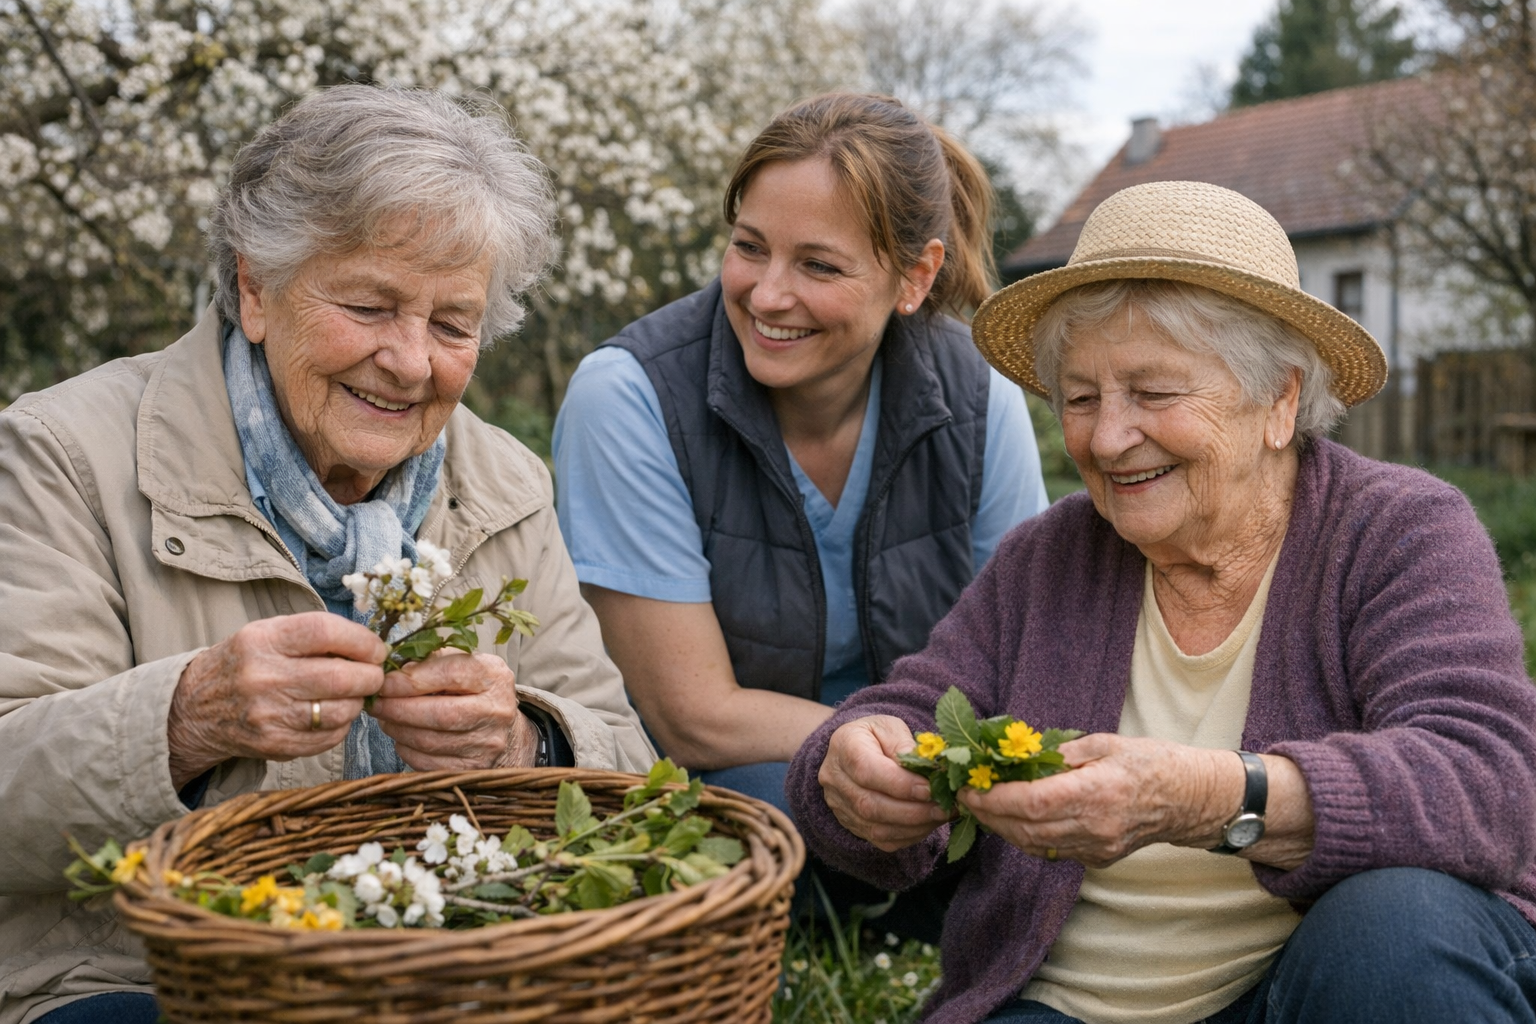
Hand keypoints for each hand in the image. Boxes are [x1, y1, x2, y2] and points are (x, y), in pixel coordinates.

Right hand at [168, 612, 387, 787]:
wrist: (195, 709)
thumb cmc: (245, 663)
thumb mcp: (268, 633)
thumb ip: (315, 634)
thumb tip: (371, 645)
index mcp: (263, 640)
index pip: (325, 632)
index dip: (362, 640)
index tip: (376, 648)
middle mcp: (263, 677)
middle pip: (339, 676)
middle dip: (371, 676)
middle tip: (375, 674)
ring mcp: (268, 715)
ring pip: (340, 711)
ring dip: (358, 702)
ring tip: (352, 694)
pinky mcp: (275, 745)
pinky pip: (329, 737)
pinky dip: (342, 726)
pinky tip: (333, 714)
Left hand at [371, 651, 535, 769]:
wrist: (503, 728)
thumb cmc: (474, 691)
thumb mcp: (463, 664)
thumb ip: (431, 661)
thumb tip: (393, 669)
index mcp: (493, 676)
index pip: (451, 674)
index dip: (411, 680)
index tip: (384, 682)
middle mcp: (496, 711)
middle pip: (440, 713)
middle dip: (398, 708)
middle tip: (375, 703)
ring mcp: (487, 743)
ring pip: (430, 741)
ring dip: (398, 729)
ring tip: (385, 718)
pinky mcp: (474, 768)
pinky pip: (429, 763)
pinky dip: (407, 750)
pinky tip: (401, 737)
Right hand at [818, 716, 952, 851]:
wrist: (853, 750)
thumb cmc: (876, 735)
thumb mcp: (891, 727)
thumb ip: (906, 746)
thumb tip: (928, 771)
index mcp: (844, 745)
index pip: (867, 771)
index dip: (900, 785)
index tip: (930, 789)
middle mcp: (835, 779)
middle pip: (869, 805)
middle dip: (912, 811)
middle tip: (944, 807)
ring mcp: (840, 806)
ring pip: (876, 828)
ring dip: (914, 826)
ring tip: (941, 815)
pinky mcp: (852, 825)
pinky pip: (881, 840)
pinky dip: (909, 835)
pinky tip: (928, 823)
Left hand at [957, 734, 1238, 867]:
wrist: (1190, 799)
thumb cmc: (1150, 762)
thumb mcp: (1105, 743)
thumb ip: (1060, 753)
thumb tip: (1020, 757)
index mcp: (1097, 792)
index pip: (1031, 804)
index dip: (994, 800)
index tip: (969, 789)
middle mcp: (1095, 827)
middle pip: (1025, 829)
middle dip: (988, 815)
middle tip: (965, 796)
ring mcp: (1097, 848)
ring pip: (1033, 845)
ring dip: (1002, 828)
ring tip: (982, 806)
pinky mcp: (1098, 859)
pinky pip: (1050, 851)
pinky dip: (1025, 836)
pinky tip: (1013, 818)